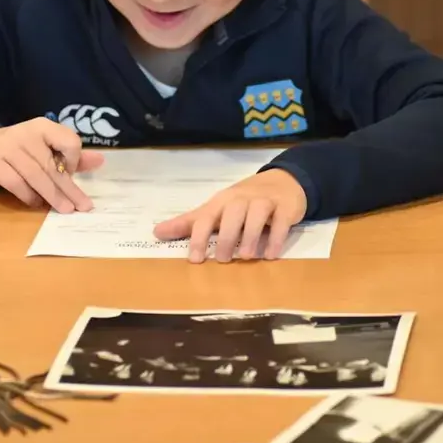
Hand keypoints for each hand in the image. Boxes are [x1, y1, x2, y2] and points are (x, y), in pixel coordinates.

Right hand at [0, 117, 103, 212]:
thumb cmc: (20, 150)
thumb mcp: (45, 147)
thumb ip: (71, 155)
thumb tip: (100, 161)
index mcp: (43, 127)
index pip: (68, 140)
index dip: (74, 159)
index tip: (70, 173)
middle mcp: (26, 134)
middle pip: (52, 164)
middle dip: (69, 188)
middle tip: (82, 206)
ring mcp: (7, 147)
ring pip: (36, 175)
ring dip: (52, 196)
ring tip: (65, 209)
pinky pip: (16, 184)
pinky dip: (29, 196)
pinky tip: (37, 204)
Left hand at [153, 169, 306, 262]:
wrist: (282, 182)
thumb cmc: (243, 201)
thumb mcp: (216, 210)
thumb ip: (189, 223)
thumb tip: (157, 232)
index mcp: (223, 201)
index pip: (207, 216)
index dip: (199, 236)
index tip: (194, 259)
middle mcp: (242, 199)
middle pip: (233, 213)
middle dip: (227, 236)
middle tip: (223, 260)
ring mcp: (265, 201)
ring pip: (257, 213)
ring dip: (251, 235)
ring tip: (246, 257)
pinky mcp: (285, 207)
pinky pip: (281, 220)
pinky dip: (275, 237)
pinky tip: (270, 254)